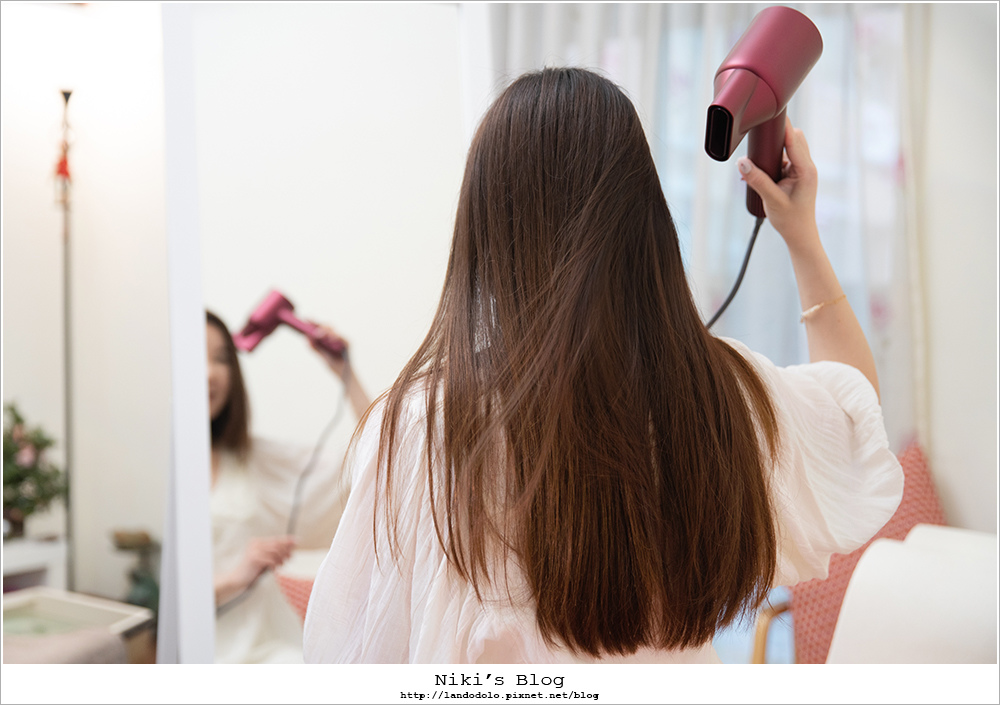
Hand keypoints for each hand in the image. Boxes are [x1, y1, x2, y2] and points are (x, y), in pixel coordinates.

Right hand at [232, 535, 295, 589]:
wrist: (237, 579)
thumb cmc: (252, 570)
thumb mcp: (265, 560)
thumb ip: (275, 554)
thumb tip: (291, 549)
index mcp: (257, 541)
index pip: (275, 539)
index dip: (287, 540)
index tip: (297, 541)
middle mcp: (255, 543)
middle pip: (276, 543)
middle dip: (286, 549)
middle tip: (290, 556)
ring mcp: (254, 550)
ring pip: (274, 551)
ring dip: (281, 558)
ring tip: (282, 564)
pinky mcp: (254, 558)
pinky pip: (270, 559)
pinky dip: (274, 564)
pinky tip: (274, 569)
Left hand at [308, 323, 351, 380]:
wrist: (345, 378)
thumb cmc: (336, 368)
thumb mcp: (323, 357)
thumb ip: (316, 349)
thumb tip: (306, 339)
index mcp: (331, 340)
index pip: (323, 329)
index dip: (315, 323)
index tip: (306, 318)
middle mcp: (338, 338)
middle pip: (328, 326)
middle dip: (318, 324)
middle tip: (309, 324)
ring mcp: (343, 340)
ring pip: (333, 330)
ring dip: (325, 330)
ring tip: (317, 335)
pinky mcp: (348, 344)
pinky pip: (341, 337)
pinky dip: (335, 336)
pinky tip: (329, 338)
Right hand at [737, 117, 819, 252]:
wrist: (799, 235)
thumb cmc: (790, 220)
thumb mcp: (771, 199)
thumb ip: (757, 179)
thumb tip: (742, 163)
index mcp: (805, 170)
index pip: (794, 140)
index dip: (783, 126)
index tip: (772, 115)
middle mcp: (806, 167)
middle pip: (794, 139)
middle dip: (777, 137)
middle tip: (759, 137)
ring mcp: (802, 171)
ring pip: (789, 148)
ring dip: (774, 150)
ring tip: (758, 159)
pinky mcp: (796, 176)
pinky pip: (785, 160)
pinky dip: (773, 161)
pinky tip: (760, 170)